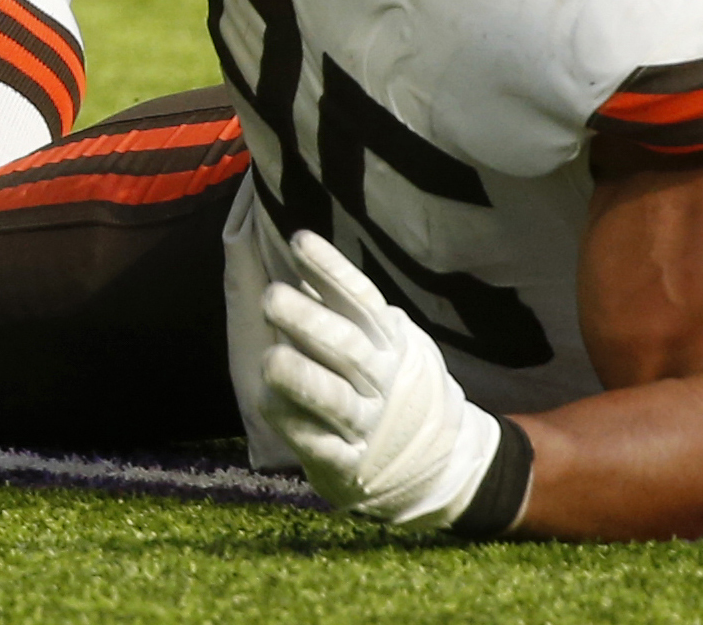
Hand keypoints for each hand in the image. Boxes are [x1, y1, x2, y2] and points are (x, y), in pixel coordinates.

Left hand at [254, 226, 511, 531]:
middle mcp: (379, 379)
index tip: (299, 240)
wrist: (434, 460)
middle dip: (309, 321)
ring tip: (270, 358)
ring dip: (303, 379)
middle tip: (271, 297)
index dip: (332, 270)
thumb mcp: (377, 339)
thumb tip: (295, 248)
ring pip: (335, 400)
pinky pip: (321, 444)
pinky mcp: (348, 463)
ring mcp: (366, 423)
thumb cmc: (382, 381)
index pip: (360, 299)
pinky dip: (295, 425)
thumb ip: (340, 305)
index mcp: (386, 340)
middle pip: (347, 346)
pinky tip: (268, 403)